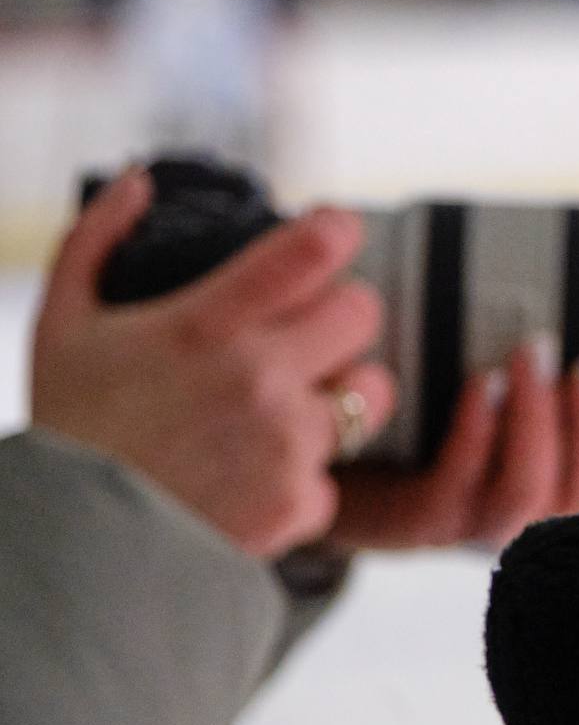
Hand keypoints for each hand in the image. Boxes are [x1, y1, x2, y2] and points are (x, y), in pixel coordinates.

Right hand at [30, 168, 392, 559]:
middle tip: (315, 331)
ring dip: (346, 395)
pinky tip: (259, 479)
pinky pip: (335, 474)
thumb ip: (96, 240)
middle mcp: (258, 379)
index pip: (307, 254)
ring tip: (295, 406)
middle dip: (344, 316)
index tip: (339, 229)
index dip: (337, 231)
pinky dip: (305, 478)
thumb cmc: (71, 426)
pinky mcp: (299, 502)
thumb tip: (141, 181)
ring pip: (371, 394)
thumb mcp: (62, 323)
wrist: (75, 542)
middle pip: (363, 315)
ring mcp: (286, 444)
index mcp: (205, 327)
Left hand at [327, 340, 578, 551]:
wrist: (321, 468)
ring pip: (525, 498)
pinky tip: (480, 383)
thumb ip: (549, 418)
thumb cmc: (420, 439)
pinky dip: (476, 432)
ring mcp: (464, 535)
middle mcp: (518, 540)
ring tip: (535, 354)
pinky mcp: (411, 523)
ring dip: (539, 422)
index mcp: (552, 524)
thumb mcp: (500, 433)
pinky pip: (454, 487)